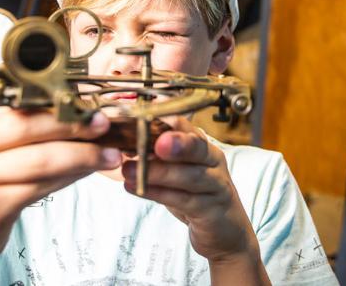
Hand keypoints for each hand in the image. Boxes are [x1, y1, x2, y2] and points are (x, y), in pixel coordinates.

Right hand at [0, 97, 119, 283]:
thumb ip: (16, 131)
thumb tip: (74, 113)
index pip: (13, 103)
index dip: (53, 100)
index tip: (85, 102)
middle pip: (26, 125)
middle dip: (71, 123)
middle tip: (103, 124)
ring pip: (39, 158)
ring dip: (81, 154)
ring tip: (108, 154)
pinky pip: (39, 186)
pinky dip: (70, 177)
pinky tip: (87, 172)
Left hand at [121, 117, 259, 262]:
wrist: (224, 231)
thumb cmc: (195, 194)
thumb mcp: (177, 170)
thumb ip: (156, 155)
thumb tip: (122, 141)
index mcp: (202, 145)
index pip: (186, 126)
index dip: (165, 119)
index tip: (143, 114)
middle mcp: (212, 161)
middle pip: (196, 147)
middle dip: (176, 142)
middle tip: (154, 141)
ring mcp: (215, 186)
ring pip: (189, 176)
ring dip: (157, 172)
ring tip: (127, 170)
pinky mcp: (210, 210)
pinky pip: (184, 200)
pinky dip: (158, 194)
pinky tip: (135, 189)